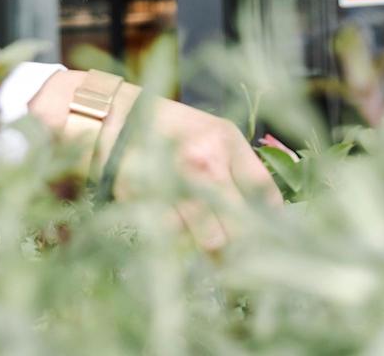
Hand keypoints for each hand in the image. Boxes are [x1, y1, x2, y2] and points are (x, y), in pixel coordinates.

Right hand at [29, 70, 281, 249]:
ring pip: (212, 242)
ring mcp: (175, 187)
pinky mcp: (149, 205)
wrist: (109, 121)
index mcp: (226, 141)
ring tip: (216, 252)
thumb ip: (241, 169)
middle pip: (243, 225)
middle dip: (249, 249)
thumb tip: (270, 216)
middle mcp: (205, 163)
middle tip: (251, 262)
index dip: (273, 223)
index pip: (264, 194)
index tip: (275, 240)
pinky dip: (183, 245)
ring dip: (215, 252)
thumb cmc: (167, 128)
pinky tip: (181, 235)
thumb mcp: (213, 134)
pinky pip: (178, 241)